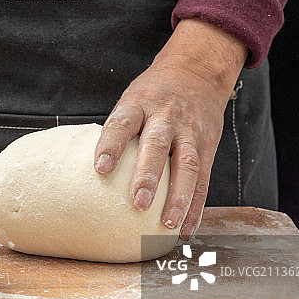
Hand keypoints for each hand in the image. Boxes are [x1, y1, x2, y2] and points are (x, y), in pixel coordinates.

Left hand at [93, 18, 246, 238]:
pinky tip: (186, 227)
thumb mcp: (132, 99)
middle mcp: (166, 116)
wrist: (197, 72)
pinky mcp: (208, 144)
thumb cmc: (153, 94)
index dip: (111, 145)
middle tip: (139, 203)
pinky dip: (196, 205)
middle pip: (157, 145)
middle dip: (148, 175)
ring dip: (179, 197)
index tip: (100, 169)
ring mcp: (190, 131)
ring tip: (168, 223)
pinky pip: (203, 178)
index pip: (122, 123)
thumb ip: (118, 130)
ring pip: (187, 164)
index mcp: (139, 103)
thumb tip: (90, 173)